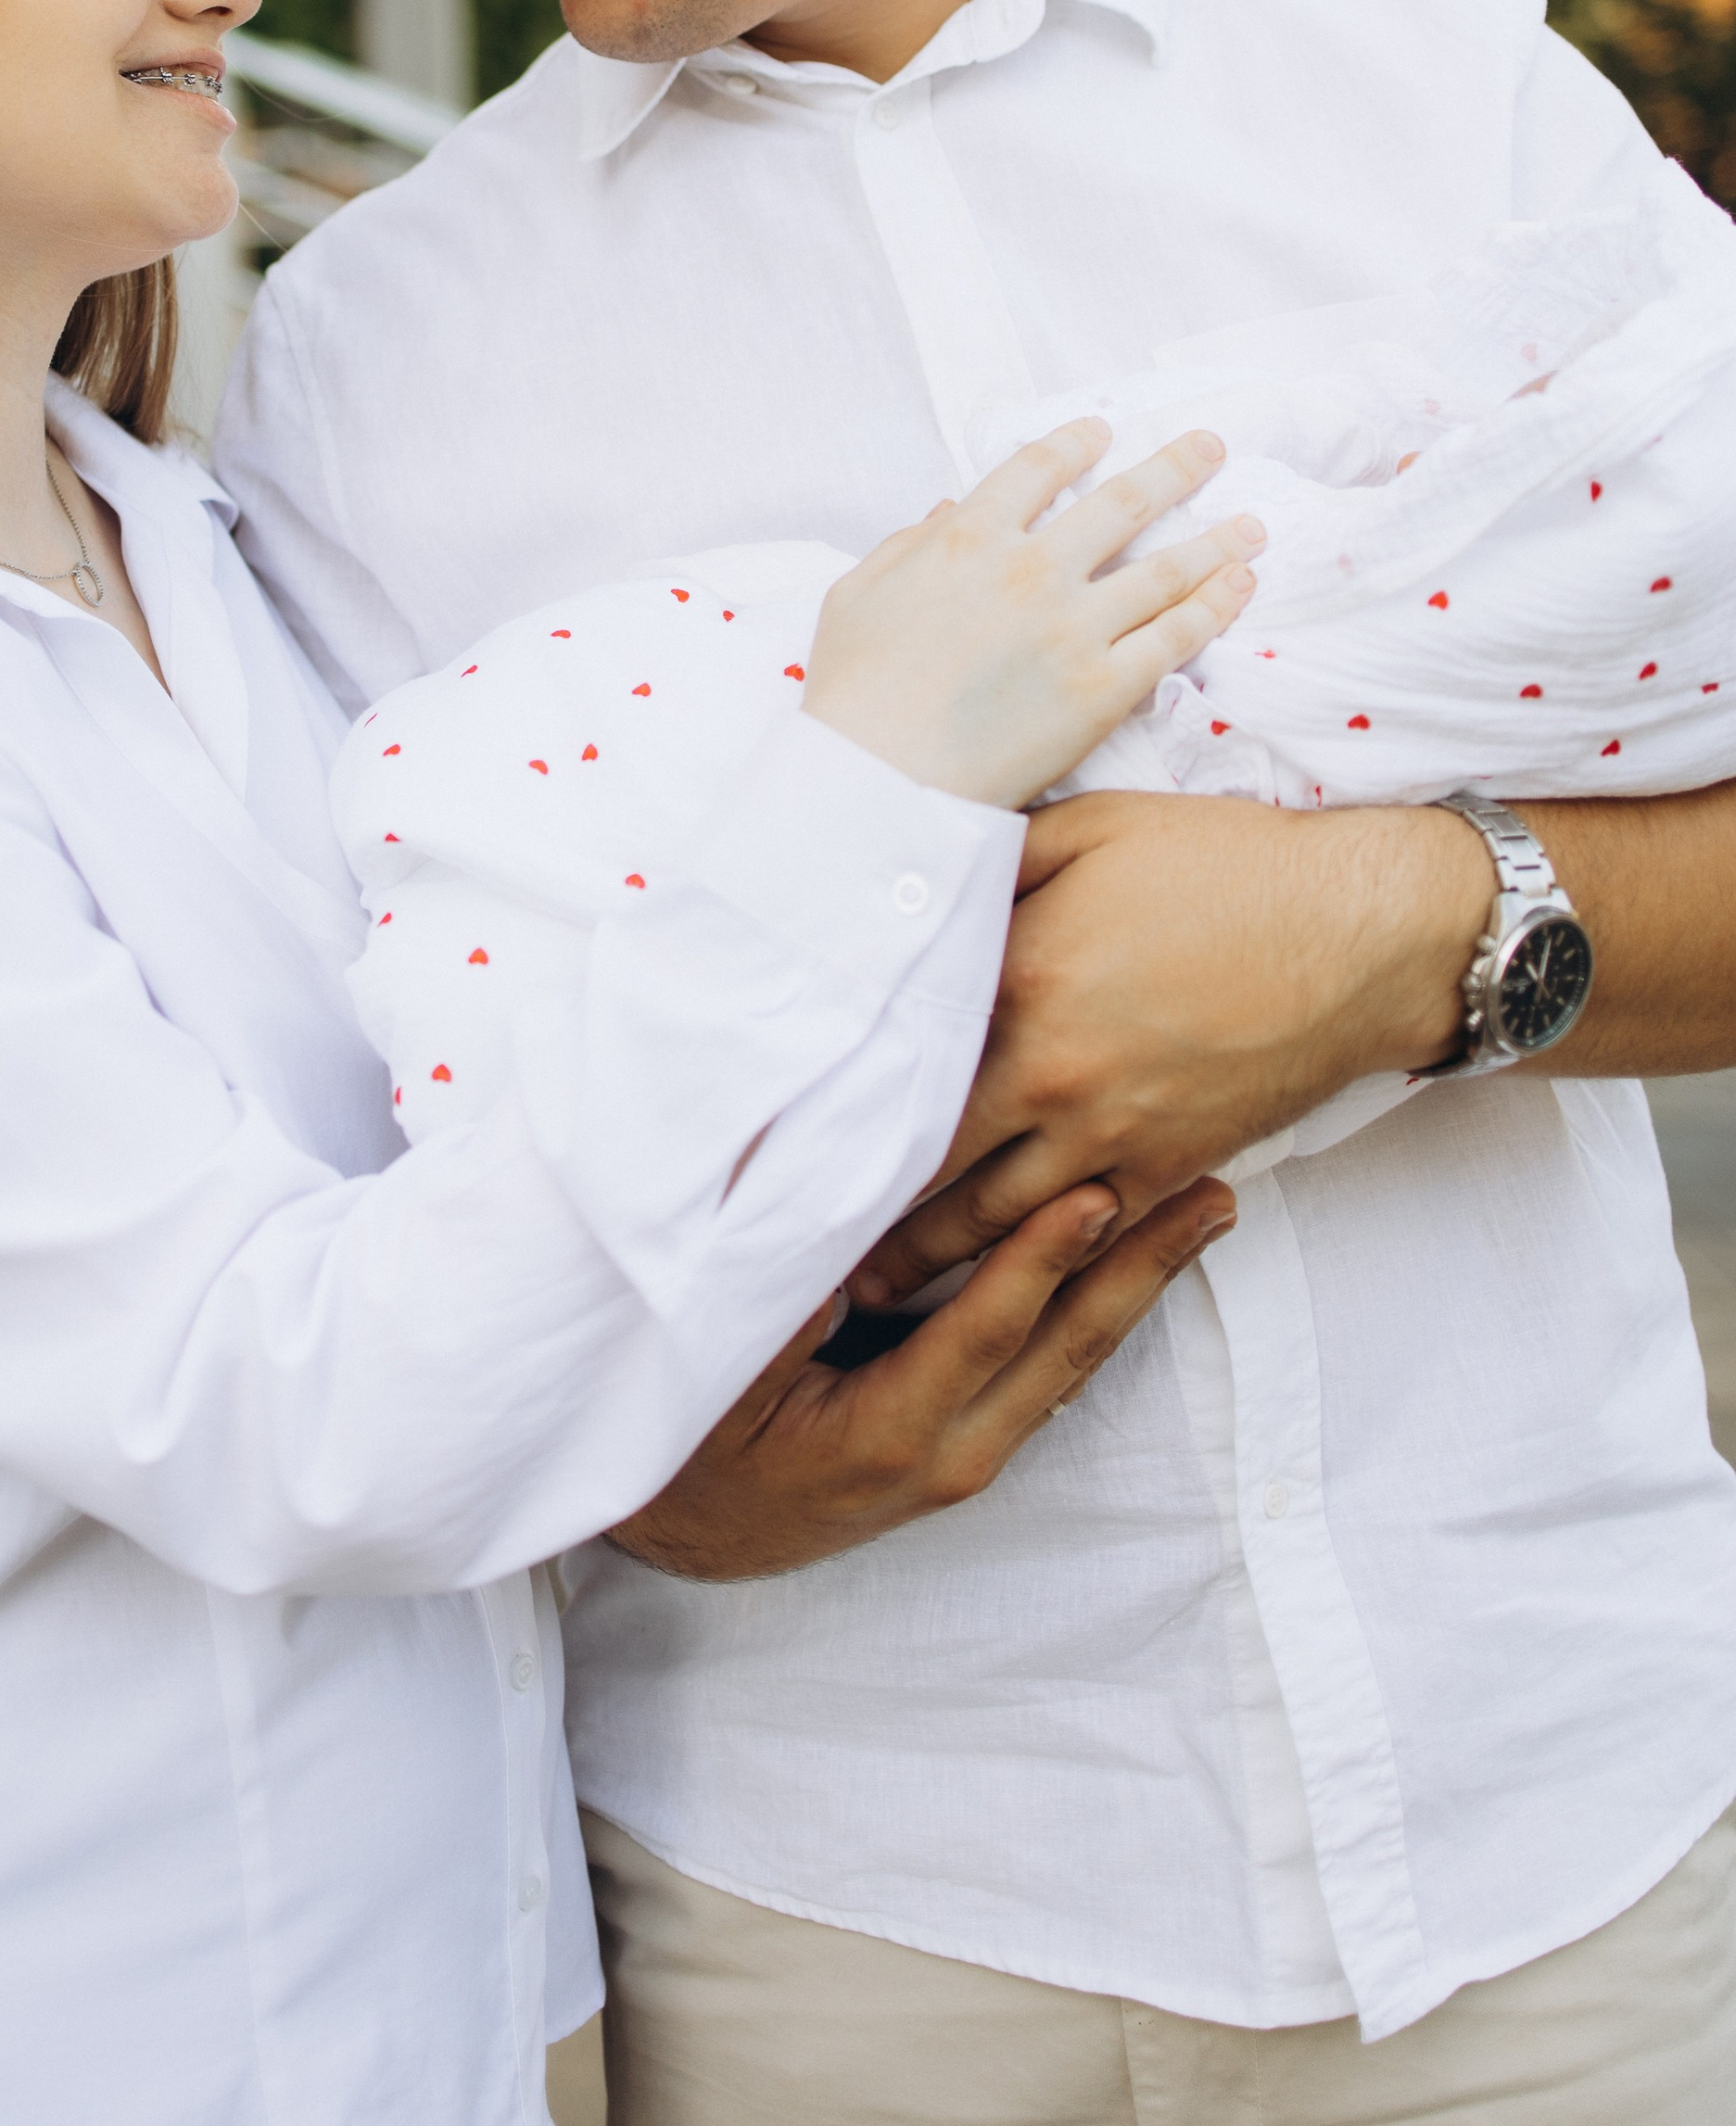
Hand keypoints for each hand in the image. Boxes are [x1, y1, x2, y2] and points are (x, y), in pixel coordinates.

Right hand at [604, 1177, 1236, 1581]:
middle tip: (1213, 1195)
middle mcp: (947, 1452)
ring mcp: (963, 1454)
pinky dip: (1092, 1305)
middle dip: (1142, 1266)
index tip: (1098, 1194)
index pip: (984, 1331)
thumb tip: (836, 1213)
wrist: (686, 1537)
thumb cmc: (692, 1448)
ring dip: (1136, 1283)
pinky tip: (1131, 1262)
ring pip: (1068, 1359)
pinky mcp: (963, 1443)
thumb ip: (780, 1301)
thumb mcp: (721, 1377)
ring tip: (1201, 1213)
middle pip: (1064, 1348)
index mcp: (888, 1434)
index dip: (1039, 1260)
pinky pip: (1043, 1369)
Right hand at [801, 422, 1263, 809]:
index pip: (1038, 468)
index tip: (1101, 432)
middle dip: (1175, 468)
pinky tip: (1240, 585)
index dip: (1075, 444)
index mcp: (968, 538)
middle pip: (1123, 502)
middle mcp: (1032, 569)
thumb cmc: (850, 693)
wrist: (879, 779)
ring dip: (1215, 539)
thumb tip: (949, 509)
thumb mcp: (856, 595)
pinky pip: (1175, 638)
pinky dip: (1214, 606)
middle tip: (1211, 448)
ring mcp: (1074, 627)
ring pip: (1165, 568)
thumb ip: (906, 544)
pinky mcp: (1104, 688)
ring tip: (1251, 523)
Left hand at [848, 793, 1495, 1299]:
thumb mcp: (1088, 829)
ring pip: (991, 1228)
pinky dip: (1024, 1270)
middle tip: (787, 1253)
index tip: (765, 1148)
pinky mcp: (1168, 1170)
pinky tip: (981, 1292)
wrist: (1360, 933)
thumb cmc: (1219, 864)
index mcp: (1015, 984)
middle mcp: (1050, 1074)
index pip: (894, 1067)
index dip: (826, 1114)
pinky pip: (1080, 1241)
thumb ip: (990, 860)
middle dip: (854, 1219)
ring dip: (923, 1266)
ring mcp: (1113, 1133)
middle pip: (923, 1171)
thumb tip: (914, 873)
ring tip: (858, 1296)